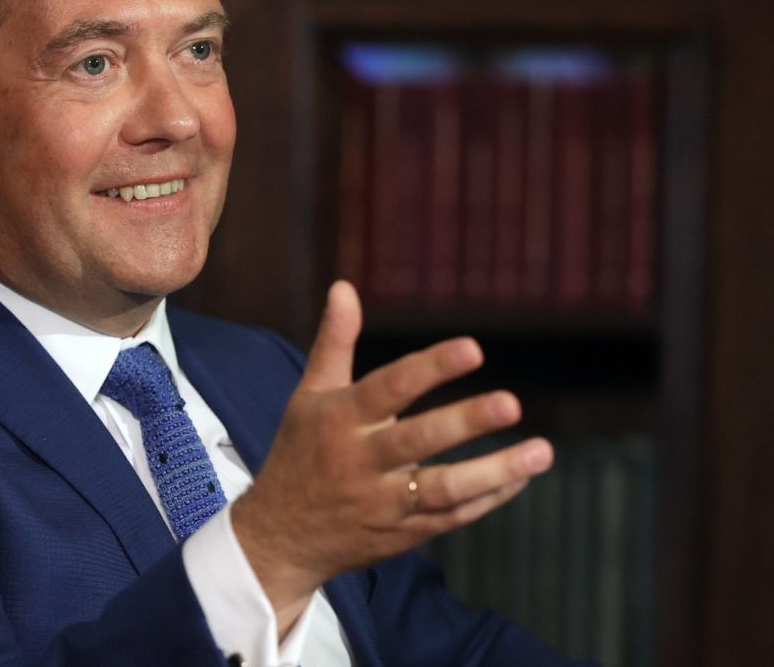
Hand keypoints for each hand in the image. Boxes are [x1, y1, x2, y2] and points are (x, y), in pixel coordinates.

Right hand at [231, 281, 553, 632]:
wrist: (281, 536)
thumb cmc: (300, 452)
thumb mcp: (309, 395)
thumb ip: (334, 342)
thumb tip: (344, 286)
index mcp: (339, 420)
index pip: (386, 388)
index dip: (429, 368)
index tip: (474, 349)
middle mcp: (360, 461)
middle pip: (417, 440)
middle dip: (465, 422)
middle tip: (511, 403)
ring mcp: (383, 502)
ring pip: (443, 489)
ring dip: (494, 471)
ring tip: (541, 452)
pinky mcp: (402, 534)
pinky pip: (452, 517)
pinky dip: (489, 499)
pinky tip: (520, 478)